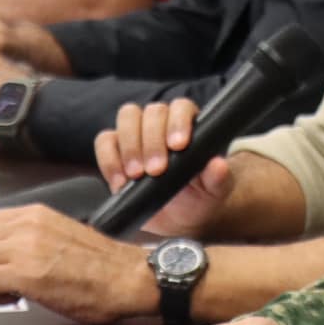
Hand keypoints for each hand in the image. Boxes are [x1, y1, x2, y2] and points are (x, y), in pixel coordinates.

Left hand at [0, 205, 154, 324]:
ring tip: (1, 291)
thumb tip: (1, 251)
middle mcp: (26, 225)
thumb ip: (29, 237)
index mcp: (35, 214)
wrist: (128, 278)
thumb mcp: (60, 235)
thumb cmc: (102, 266)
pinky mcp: (26, 274)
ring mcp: (25, 247)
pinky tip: (13, 299)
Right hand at [94, 100, 235, 236]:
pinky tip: (119, 182)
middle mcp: (162, 123)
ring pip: (127, 117)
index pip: (182, 108)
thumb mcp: (213, 192)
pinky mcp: (116, 148)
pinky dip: (109, 159)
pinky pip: (105, 141)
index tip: (178, 146)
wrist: (179, 216)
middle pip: (152, 111)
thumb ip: (218, 179)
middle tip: (156, 170)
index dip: (178, 122)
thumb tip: (218, 165)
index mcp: (190, 125)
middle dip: (152, 140)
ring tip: (136, 175)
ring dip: (130, 145)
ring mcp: (137, 132)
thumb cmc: (199, 196)